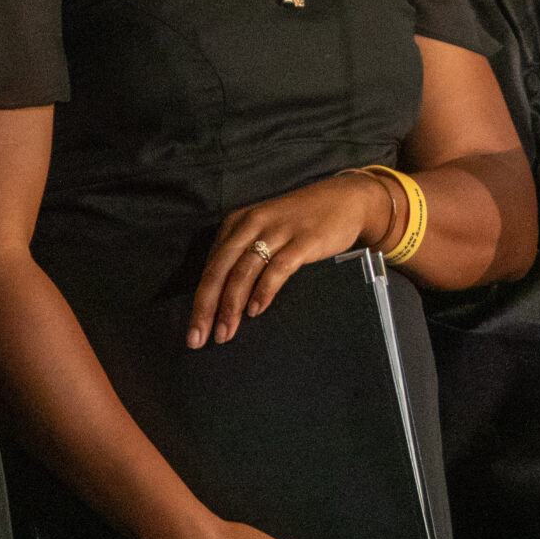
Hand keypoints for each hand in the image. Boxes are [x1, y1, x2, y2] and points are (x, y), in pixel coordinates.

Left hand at [191, 173, 391, 346]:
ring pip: (244, 271)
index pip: (211, 267)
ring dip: (231, 305)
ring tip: (226, 333)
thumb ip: (244, 254)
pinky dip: (264, 291)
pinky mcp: (303, 240)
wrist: (345, 200)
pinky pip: (278, 268)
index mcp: (237, 224)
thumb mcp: (264, 230)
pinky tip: (256, 310)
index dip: (199, 301)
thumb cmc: (301, 222)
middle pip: (220, 270)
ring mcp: (278, 231)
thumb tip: (222, 298)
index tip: (194, 331)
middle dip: (207, 307)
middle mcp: (252, 224)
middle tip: (199, 338)